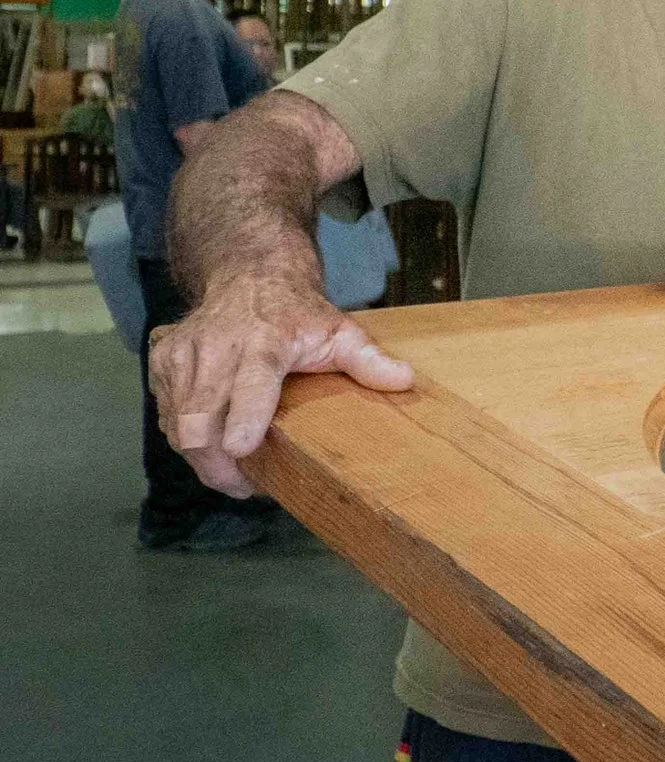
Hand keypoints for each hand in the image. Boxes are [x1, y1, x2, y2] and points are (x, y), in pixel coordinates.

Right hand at [149, 274, 414, 496]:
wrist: (250, 275)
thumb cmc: (299, 313)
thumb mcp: (341, 331)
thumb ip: (368, 360)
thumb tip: (405, 382)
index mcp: (264, 341)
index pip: (249, 384)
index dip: (243, 420)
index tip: (243, 451)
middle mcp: (216, 346)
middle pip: (198, 418)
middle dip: (215, 463)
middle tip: (244, 486)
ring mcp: (183, 353)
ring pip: (176, 424)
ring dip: (201, 458)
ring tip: (233, 473)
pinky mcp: (162, 361)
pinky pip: (163, 414)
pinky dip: (185, 438)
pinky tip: (212, 445)